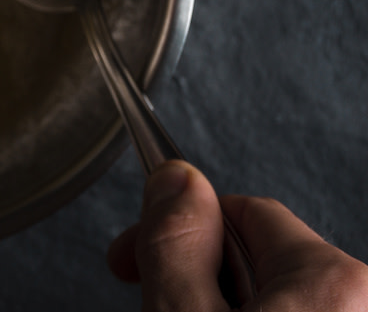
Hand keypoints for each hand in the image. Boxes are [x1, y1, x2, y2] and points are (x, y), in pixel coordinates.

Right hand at [108, 160, 367, 309]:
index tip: (133, 256)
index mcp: (333, 281)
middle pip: (264, 258)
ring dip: (227, 306)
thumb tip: (176, 180)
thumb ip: (177, 244)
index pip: (247, 211)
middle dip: (204, 274)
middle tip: (157, 302)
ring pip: (280, 298)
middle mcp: (362, 303)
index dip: (178, 228)